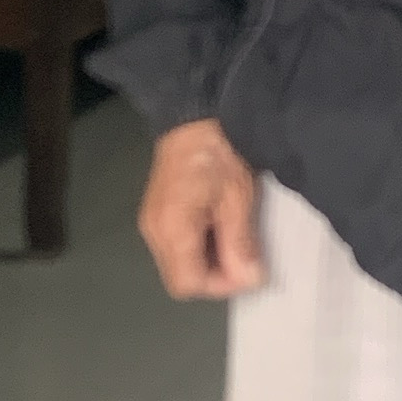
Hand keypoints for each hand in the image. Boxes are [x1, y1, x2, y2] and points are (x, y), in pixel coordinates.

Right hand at [138, 119, 265, 299]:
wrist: (195, 115)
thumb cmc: (219, 153)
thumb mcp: (238, 200)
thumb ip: (241, 245)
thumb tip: (250, 280)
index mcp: (172, 230)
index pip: (188, 284)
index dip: (220, 285)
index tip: (247, 269)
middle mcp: (153, 232)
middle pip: (180, 278)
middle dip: (215, 276)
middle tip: (244, 256)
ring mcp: (150, 223)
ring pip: (178, 264)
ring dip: (207, 262)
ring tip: (233, 237)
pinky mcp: (155, 214)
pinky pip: (175, 246)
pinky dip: (198, 247)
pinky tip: (218, 226)